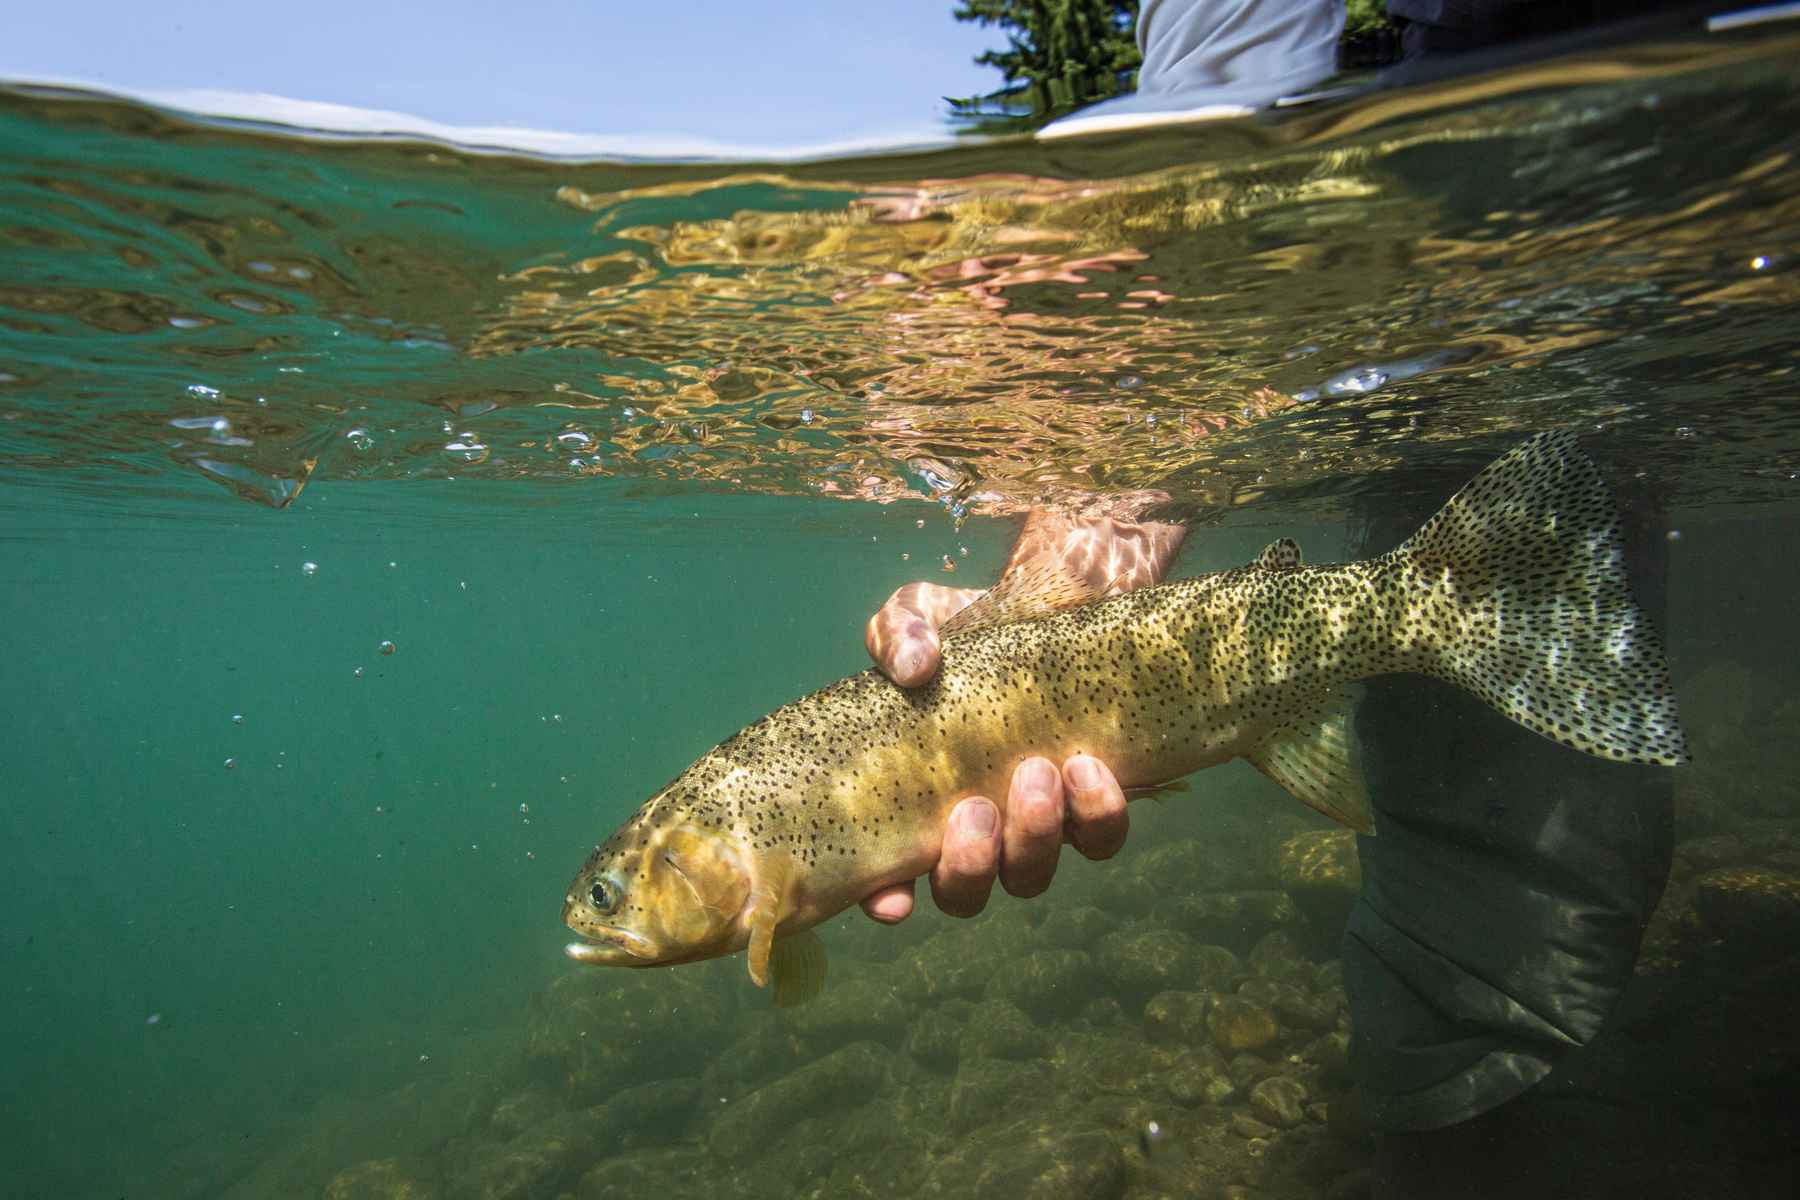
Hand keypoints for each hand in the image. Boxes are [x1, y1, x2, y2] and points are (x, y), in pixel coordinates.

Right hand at [859, 506, 1181, 922]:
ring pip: (1032, 874)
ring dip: (1034, 837)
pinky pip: (1101, 840)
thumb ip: (898, 635)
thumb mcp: (915, 615)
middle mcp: (972, 833)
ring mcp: (1033, 827)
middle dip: (971, 863)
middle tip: (976, 807)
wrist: (1051, 603)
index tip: (895, 897)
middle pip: (966, 893)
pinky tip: (1089, 767)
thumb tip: (914, 666)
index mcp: (912, 804)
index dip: (887, 899)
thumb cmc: (962, 627)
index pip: (887, 880)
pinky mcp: (1090, 807)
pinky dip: (1098, 815)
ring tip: (1038, 771)